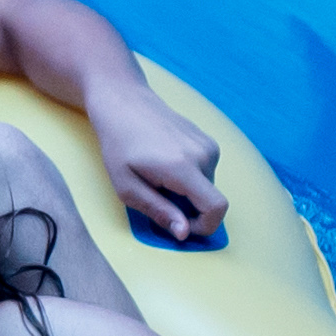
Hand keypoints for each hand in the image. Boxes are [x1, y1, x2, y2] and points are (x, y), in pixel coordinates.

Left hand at [90, 85, 228, 246]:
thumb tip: (183, 234)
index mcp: (182, 167)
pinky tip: (166, 164)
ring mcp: (208, 145)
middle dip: (188, 209)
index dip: (204, 228)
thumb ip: (158, 211)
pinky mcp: (208, 141)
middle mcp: (203, 154)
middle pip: (210, 200)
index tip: (181, 227)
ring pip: (208, 187)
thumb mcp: (126, 187)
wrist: (123, 102)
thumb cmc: (118, 145)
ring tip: (159, 177)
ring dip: (187, 193)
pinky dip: (190, 178)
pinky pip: (206, 172)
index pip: (216, 208)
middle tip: (156, 196)